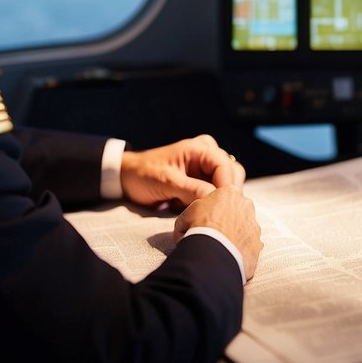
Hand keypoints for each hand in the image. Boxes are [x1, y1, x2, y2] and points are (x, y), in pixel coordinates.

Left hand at [120, 134, 245, 207]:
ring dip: (219, 200)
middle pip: (232, 174)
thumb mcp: (166, 182)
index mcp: (200, 148)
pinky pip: (217, 192)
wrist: (128, 178)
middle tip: (217, 214)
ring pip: (227, 185)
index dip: (227, 186)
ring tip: (206, 213)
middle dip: (226, 194)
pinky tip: (202, 212)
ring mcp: (206, 168)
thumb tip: (215, 200)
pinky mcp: (203, 181)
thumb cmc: (144, 175)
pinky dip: (212, 203)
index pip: (225, 166)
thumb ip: (192, 189)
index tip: (224, 207)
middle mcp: (208, 155)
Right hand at [174, 185, 262, 279]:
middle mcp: (246, 206)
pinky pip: (248, 246)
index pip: (223, 197)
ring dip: (234, 236)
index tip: (206, 219)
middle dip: (227, 221)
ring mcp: (254, 225)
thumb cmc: (199, 228)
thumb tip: (184, 229)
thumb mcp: (186, 215)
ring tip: (219, 247)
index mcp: (230, 192)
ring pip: (244, 229)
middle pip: (236, 211)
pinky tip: (228, 256)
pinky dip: (239, 250)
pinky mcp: (257, 244)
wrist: (213, 252)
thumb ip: (190, 216)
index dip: (213, 209)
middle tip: (212, 233)